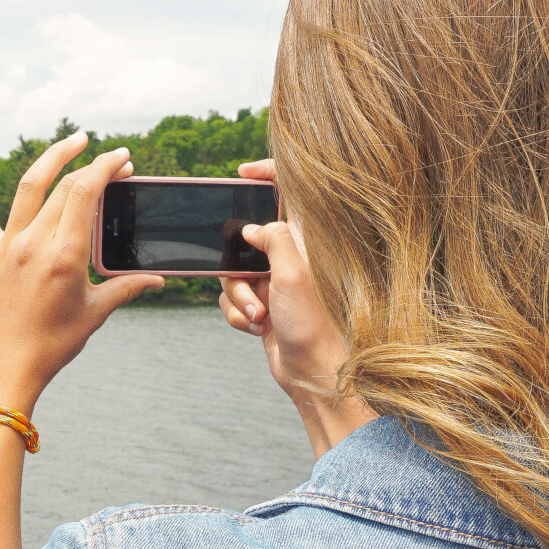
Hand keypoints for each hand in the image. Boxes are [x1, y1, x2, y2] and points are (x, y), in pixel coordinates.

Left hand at [0, 133, 165, 410]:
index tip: (122, 158)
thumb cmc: (54, 344)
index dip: (106, 167)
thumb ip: (127, 287)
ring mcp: (9, 245)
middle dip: (93, 168)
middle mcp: (34, 243)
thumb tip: (157, 278)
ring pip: (29, 186)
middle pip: (65, 187)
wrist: (9, 366)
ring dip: (53, 157)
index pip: (86, 192)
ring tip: (74, 141)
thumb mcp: (96, 313)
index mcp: (65, 256)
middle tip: (114, 165)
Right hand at [219, 159, 374, 456]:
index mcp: (307, 240)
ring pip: (234, 270)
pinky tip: (256, 327)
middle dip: (235, 262)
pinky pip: (234, 296)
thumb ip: (271, 238)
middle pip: (247, 235)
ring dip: (237, 295)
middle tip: (247, 279)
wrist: (314, 375)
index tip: (242, 173)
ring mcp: (277, 279)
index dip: (268, 173)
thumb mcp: (291, 273)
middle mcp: (293, 255)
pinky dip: (238, 312)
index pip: (290, 191)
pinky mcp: (265, 302)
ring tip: (258, 315)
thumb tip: (251, 228)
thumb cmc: (314, 325)